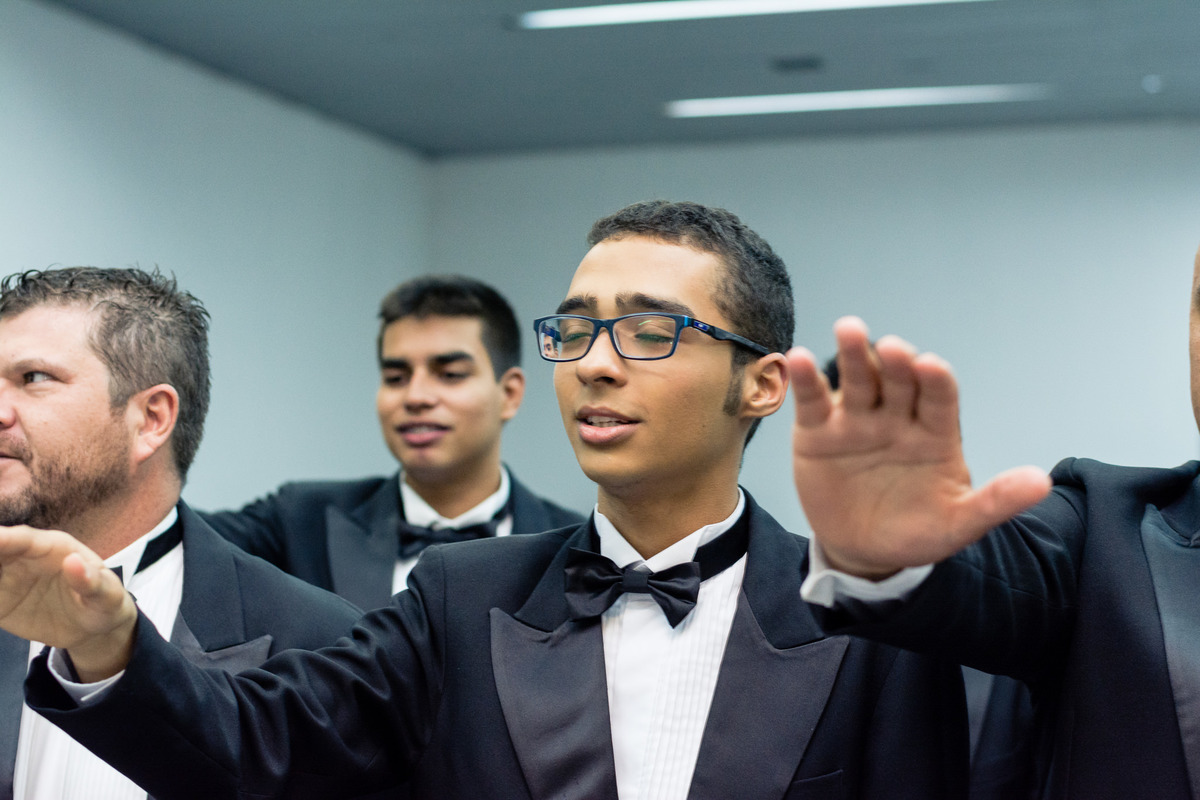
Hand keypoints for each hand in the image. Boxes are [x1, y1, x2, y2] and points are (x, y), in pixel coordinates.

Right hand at [0, 525, 136, 680]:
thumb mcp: (107, 595)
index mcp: (53, 548)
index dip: (3, 539)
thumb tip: (73, 561)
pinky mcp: (1, 600)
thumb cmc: (105, 602)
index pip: (23, 539)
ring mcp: (10, 577)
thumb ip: (92, 581)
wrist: (93, 627)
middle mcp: (26, 557)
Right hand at [789, 317, 1051, 578]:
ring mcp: (857, 420)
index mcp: (934, 431)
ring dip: (853, 352)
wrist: (864, 552)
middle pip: (897, 379)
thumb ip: (995, 502)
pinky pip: (813, 400)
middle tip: (891, 347)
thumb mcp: (958, 523)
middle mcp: (897, 416)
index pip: (939, 397)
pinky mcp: (818, 430)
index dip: (935, 380)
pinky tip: (798, 357)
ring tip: (849, 329)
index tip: (931, 366)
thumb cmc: (917, 531)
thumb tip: (1042, 483)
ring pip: (857, 379)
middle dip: (895, 361)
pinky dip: (805, 379)